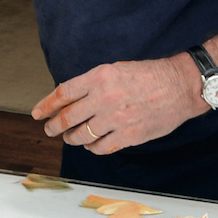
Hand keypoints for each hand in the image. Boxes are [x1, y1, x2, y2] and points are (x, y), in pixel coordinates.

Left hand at [32, 55, 205, 154]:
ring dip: (72, 138)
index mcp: (99, 77)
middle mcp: (104, 98)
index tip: (37, 113)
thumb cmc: (150, 75)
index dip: (46, 105)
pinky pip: (100, 148)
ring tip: (70, 138)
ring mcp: (116, 119)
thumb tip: (69, 99)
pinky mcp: (128, 136)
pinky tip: (92, 145)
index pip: (63, 93)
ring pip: (81, 136)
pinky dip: (92, 148)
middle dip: (54, 126)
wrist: (180, 85)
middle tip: (49, 129)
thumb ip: (92, 84)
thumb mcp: (116, 70)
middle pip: (67, 118)